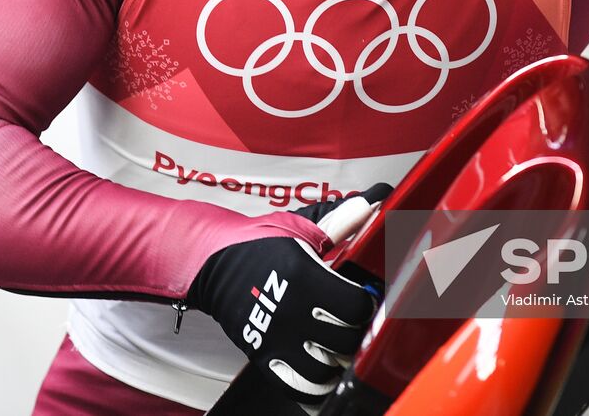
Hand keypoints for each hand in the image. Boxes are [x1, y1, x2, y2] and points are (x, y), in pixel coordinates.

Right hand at [186, 185, 390, 403]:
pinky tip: (322, 376)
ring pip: (325, 370)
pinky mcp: (262, 356)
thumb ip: (343, 219)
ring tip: (336, 349)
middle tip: (352, 326)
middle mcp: (291, 310)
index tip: (363, 301)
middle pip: (345, 341)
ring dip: (337, 363)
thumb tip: (377, 198)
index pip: (356, 308)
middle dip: (354, 334)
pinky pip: (298, 388)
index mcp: (305, 276)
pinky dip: (316, 389)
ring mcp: (276, 337)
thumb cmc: (258, 243)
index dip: (366, 305)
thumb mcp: (302, 227)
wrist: (211, 263)